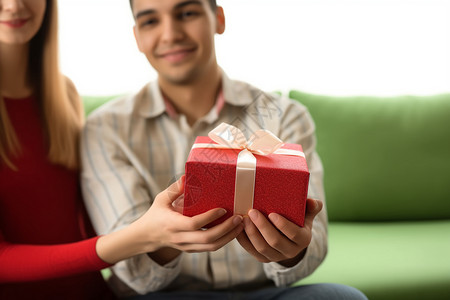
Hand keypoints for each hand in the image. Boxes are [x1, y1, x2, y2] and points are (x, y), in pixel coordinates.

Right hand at [96, 176, 243, 264]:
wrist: (147, 236)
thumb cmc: (156, 214)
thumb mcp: (161, 199)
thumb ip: (174, 189)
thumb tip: (186, 177)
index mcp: (173, 224)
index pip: (194, 224)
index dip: (210, 218)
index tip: (223, 209)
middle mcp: (181, 238)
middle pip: (207, 239)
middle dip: (226, 229)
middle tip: (239, 218)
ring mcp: (187, 246)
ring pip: (212, 247)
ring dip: (229, 237)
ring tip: (241, 225)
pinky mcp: (191, 250)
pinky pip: (210, 248)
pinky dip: (224, 241)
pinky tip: (233, 231)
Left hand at [236, 198, 322, 266]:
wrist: (290, 240)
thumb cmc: (298, 221)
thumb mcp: (307, 215)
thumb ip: (311, 207)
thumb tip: (313, 202)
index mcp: (303, 239)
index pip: (293, 234)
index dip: (282, 225)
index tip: (272, 213)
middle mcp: (291, 251)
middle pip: (274, 241)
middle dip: (262, 226)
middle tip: (252, 211)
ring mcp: (276, 257)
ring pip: (262, 248)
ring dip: (251, 233)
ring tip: (244, 218)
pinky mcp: (263, 258)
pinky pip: (251, 251)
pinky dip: (243, 239)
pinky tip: (238, 227)